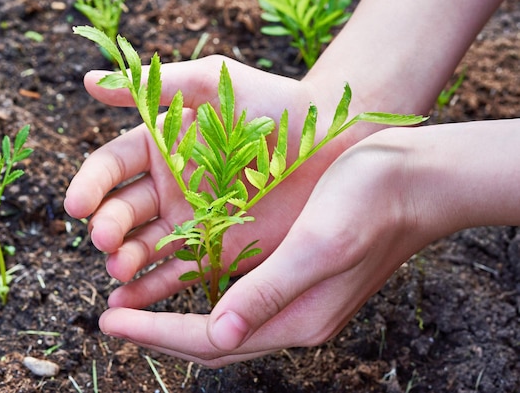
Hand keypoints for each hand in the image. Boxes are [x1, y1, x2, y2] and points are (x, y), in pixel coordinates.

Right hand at [64, 56, 369, 286]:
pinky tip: (131, 300)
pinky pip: (179, 272)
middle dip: (109, 227)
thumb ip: (155, 86)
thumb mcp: (213, 82)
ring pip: (145, 246)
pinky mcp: (217, 251)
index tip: (76, 203)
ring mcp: (191, 222)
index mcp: (160, 146)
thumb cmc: (273, 102)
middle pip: (123, 211)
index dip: (91, 185)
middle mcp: (168, 187)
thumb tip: (89, 83)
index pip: (111, 167)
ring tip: (118, 271)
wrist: (330, 138)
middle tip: (105, 239)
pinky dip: (153, 288)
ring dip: (126, 260)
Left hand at [95, 119, 519, 366]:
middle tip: (110, 318)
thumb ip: (269, 292)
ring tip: (132, 301)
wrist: (415, 181)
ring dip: (175, 313)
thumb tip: (218, 333)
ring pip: (222, 319)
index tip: (107, 323)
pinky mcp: (297, 273)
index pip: (210, 340)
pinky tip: (182, 275)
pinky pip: (239, 295)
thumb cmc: (367, 202)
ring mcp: (296, 296)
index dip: (156, 333)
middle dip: (157, 331)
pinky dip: (203, 291)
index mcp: (295, 317)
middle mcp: (293, 316)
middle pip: (212, 338)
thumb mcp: (315, 245)